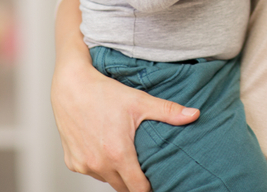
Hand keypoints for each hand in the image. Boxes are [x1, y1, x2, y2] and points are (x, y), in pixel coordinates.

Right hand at [51, 0, 199, 191]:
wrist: (71, 85)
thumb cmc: (104, 92)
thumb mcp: (140, 101)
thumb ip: (168, 112)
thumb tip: (195, 114)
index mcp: (118, 154)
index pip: (138, 188)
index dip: (150, 187)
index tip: (157, 180)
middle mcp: (98, 164)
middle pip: (122, 187)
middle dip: (134, 181)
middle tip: (144, 167)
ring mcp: (83, 164)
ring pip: (106, 179)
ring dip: (116, 173)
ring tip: (125, 155)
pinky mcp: (71, 161)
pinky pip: (90, 171)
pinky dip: (99, 166)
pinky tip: (105, 149)